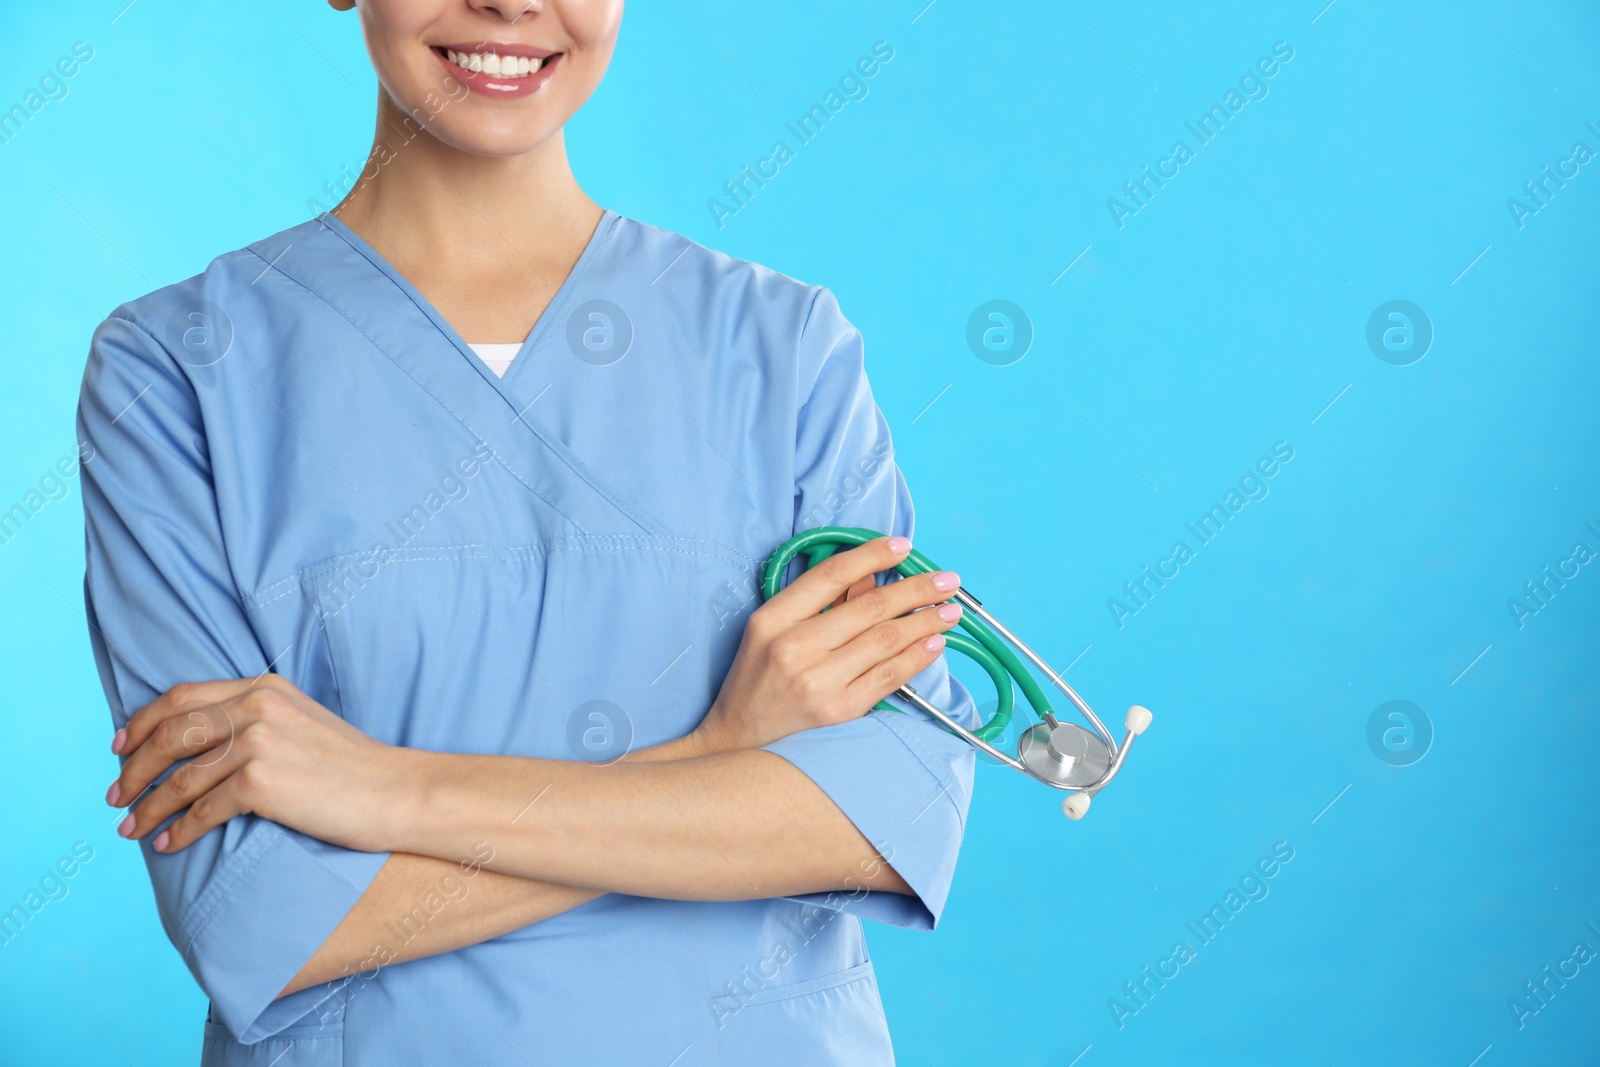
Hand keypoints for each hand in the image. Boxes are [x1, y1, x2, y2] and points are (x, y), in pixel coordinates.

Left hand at [105, 675, 404, 854]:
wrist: (397, 792)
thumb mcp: (301, 725)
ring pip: (180, 777)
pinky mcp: (262, 782)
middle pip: (170, 734)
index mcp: (264, 687)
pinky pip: (202, 810)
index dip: (141, 723)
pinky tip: (166, 844)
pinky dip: (177, 831)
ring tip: (131, 829)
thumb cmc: (354, 769)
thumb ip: (255, 721)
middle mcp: (257, 707)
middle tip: (116, 796)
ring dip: (148, 807)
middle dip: (134, 769)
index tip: (120, 748)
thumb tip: (199, 749)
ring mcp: (259, 742)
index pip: (181, 697)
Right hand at [692, 535, 962, 752]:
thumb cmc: (756, 678)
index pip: (831, 575)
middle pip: (869, 608)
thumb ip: (819, 601)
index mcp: (774, 619)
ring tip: (950, 611)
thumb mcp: (772, 629)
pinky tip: (935, 644)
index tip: (903, 546)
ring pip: (886, 640)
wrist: (737, 740)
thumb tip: (872, 576)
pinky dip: (917, 657)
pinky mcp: (838, 711)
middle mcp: (795, 647)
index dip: (872, 555)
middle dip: (917, 590)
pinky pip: (889, 676)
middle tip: (948, 581)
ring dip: (925, 622)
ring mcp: (818, 682)